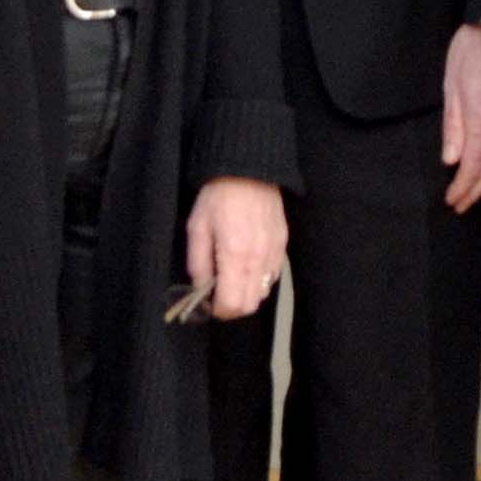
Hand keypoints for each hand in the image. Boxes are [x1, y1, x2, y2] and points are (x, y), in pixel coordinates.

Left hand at [187, 177, 290, 320]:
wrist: (248, 169)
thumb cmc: (218, 197)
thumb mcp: (197, 228)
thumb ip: (198, 263)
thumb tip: (201, 288)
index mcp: (235, 256)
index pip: (232, 304)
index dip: (218, 310)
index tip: (208, 303)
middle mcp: (259, 260)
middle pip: (250, 305)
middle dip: (232, 306)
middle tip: (218, 293)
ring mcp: (274, 253)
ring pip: (263, 293)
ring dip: (246, 293)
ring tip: (232, 277)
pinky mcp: (283, 245)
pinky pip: (273, 276)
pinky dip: (259, 279)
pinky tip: (247, 265)